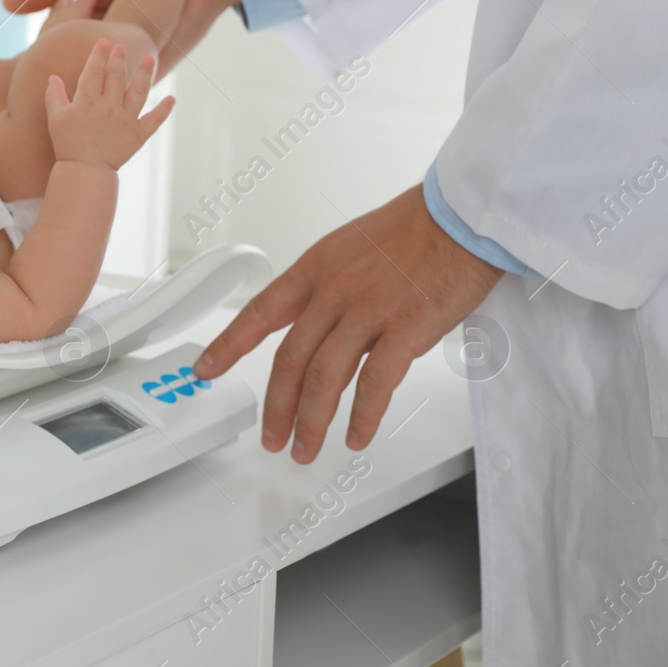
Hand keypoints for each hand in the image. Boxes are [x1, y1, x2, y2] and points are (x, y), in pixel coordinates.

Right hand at [3, 0, 238, 75]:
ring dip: (100, 56)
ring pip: (103, 69)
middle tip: (80, 33)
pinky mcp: (155, 64)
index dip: (47, 39)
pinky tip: (118, 50)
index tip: (46, 33)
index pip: (56, 40)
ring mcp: (130, 54)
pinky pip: (132, 73)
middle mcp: (106, 40)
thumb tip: (3, 4)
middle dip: (72, 50)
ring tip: (103, 35)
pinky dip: (124, 64)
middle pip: (76, 60)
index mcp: (86, 19)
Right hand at [44, 40, 174, 170]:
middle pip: (117, 76)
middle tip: (122, 47)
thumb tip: (53, 76)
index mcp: (87, 101)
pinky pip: (154, 120)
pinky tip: (171, 99)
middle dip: (119, 59)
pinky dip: (164, 110)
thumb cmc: (67, 144)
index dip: (98, 55)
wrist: (85, 170)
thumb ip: (54, 96)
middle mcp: (109, 107)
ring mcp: (126, 120)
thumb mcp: (55, 118)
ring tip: (149, 59)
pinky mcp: (138, 135)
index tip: (104, 42)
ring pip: (139, 91)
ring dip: (145, 73)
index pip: (94, 71)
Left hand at [193, 186, 504, 462]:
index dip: (229, 345)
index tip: (206, 369)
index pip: (259, 313)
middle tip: (271, 436)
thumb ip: (325, 292)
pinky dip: (363, 416)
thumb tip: (312, 333)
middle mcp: (333, 292)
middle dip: (277, 407)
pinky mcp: (407, 329)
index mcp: (313, 270)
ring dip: (311, 422)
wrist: (461, 218)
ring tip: (305, 448)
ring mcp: (369, 311)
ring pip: (325, 378)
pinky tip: (356, 436)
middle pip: (290, 360)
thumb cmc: (412, 232)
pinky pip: (376, 383)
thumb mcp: (347, 250)